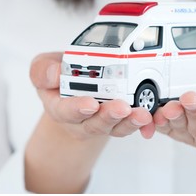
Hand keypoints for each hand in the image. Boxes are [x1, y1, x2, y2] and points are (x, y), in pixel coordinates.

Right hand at [30, 52, 154, 139]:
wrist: (76, 86)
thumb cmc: (60, 76)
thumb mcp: (44, 67)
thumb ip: (43, 70)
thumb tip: (54, 75)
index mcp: (60, 107)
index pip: (66, 111)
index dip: (78, 109)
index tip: (90, 104)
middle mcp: (82, 120)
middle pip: (95, 124)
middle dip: (109, 116)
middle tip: (123, 108)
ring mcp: (103, 122)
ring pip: (116, 127)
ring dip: (130, 122)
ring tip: (143, 114)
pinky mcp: (120, 121)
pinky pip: (131, 124)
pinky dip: (143, 123)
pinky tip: (152, 118)